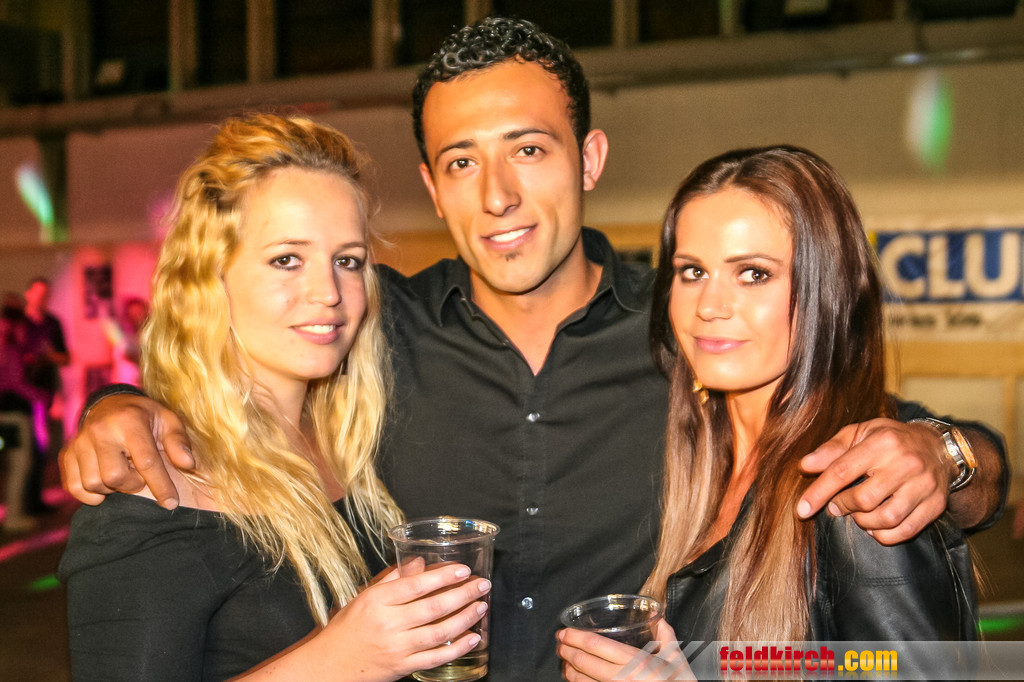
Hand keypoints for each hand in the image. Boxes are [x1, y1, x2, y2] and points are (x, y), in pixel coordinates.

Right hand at [59, 392, 193, 508]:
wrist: (110, 404)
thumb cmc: (145, 417)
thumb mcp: (168, 421)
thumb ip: (179, 442)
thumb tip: (188, 464)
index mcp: (129, 421)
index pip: (146, 461)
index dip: (161, 486)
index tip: (171, 504)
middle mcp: (100, 431)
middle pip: (114, 477)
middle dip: (132, 484)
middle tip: (139, 475)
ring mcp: (79, 442)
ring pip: (93, 484)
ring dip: (112, 488)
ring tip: (123, 473)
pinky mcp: (66, 454)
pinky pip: (74, 487)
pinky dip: (90, 494)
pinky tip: (105, 484)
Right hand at [307, 562, 490, 680]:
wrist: (329, 666)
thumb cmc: (347, 628)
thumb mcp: (364, 597)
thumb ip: (393, 578)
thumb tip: (420, 561)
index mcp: (377, 601)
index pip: (415, 585)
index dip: (443, 576)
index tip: (463, 570)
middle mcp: (388, 623)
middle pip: (433, 607)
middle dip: (463, 594)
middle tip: (482, 584)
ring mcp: (397, 647)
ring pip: (439, 632)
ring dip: (465, 618)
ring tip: (481, 606)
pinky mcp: (403, 667)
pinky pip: (436, 657)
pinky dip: (458, 648)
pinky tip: (473, 637)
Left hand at [557, 619, 691, 680]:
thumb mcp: (676, 658)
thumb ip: (666, 635)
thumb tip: (659, 618)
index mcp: (635, 662)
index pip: (596, 646)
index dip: (574, 637)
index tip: (564, 632)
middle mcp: (622, 679)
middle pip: (583, 663)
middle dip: (566, 652)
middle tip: (559, 644)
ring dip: (568, 670)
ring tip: (565, 661)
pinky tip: (576, 680)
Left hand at [797, 419, 951, 544]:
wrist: (939, 448)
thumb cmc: (891, 440)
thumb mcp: (861, 433)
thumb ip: (832, 449)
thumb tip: (804, 466)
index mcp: (882, 442)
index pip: (842, 471)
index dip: (819, 492)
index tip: (802, 510)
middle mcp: (906, 463)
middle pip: (864, 499)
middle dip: (843, 506)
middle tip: (837, 505)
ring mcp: (924, 485)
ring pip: (886, 518)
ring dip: (863, 522)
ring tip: (858, 514)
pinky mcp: (936, 504)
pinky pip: (906, 531)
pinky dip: (884, 535)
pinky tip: (875, 526)